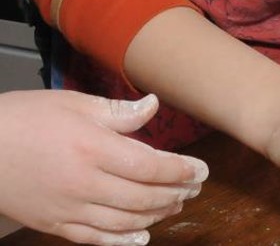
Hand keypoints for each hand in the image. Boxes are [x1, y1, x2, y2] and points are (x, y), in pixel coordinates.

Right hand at [0, 91, 207, 244]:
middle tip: (194, 188)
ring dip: (157, 215)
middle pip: (144, 197)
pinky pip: (95, 239)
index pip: (151, 166)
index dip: (181, 171)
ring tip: (175, 205)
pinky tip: (142, 236)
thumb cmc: (23, 120)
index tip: (200, 170)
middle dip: (176, 193)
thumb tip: (153, 105)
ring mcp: (68, 208)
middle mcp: (84, 182)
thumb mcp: (73, 104)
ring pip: (125, 221)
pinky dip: (123, 241)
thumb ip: (118, 112)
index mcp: (92, 148)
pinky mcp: (54, 224)